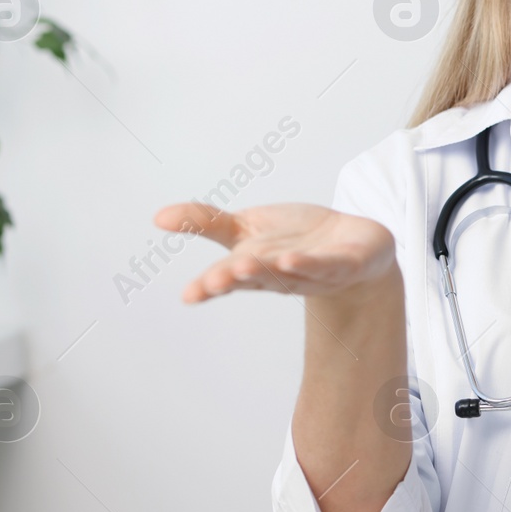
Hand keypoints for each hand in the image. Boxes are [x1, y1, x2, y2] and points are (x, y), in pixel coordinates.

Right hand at [153, 202, 396, 302]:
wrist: (353, 245)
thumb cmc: (295, 239)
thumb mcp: (246, 227)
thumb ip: (205, 222)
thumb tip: (157, 217)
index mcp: (253, 266)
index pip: (227, 277)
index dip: (209, 286)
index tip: (190, 294)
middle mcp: (279, 274)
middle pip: (254, 277)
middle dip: (234, 279)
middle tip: (212, 282)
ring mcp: (313, 273)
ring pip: (287, 274)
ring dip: (267, 271)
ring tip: (245, 266)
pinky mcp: (344, 265)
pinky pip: (326, 266)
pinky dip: (310, 265)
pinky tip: (292, 261)